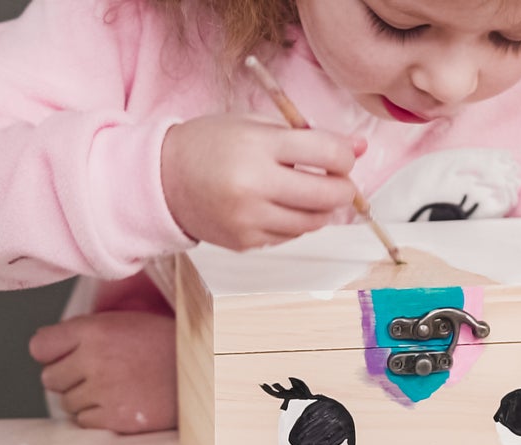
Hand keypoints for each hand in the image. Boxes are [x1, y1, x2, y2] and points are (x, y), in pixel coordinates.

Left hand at [29, 311, 176, 433]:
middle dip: (68, 378)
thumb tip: (42, 343)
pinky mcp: (114, 418)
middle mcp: (94, 359)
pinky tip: (121, 402)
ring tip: (115, 388)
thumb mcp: (125, 322)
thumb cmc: (165, 344)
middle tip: (95, 374)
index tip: (64, 357)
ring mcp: (104, 390)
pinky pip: (84, 422)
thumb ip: (85, 330)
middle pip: (49, 379)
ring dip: (85, 399)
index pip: (40, 346)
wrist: (202, 369)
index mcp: (95, 329)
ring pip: (67, 403)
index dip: (51, 353)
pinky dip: (99, 417)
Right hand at [160, 114, 364, 249]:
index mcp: (257, 147)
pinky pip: (291, 235)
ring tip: (309, 192)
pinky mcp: (245, 242)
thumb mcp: (256, 126)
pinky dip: (297, 222)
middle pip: (327, 195)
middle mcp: (253, 186)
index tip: (343, 156)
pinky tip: (282, 206)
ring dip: (323, 208)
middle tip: (340, 181)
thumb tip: (359, 149)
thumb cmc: (211, 145)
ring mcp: (249, 219)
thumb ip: (308, 135)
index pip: (326, 153)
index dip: (345, 156)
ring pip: (314, 221)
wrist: (161, 180)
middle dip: (344, 188)